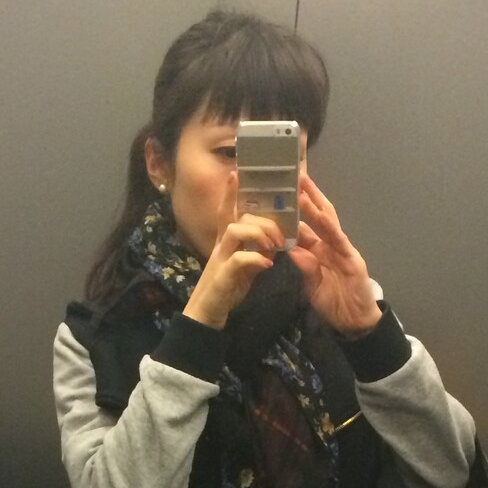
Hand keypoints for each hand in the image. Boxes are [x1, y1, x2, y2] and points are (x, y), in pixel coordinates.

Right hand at [184, 173, 285, 329]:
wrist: (207, 314)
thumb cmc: (226, 289)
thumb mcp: (244, 267)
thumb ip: (256, 252)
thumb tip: (272, 242)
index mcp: (226, 242)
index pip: (227, 211)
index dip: (230, 192)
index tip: (236, 173)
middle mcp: (221, 246)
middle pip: (239, 218)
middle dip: (263, 220)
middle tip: (280, 234)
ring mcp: (220, 260)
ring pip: (235, 230)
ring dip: (259, 233)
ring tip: (274, 245)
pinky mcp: (222, 277)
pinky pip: (238, 259)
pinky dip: (255, 258)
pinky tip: (267, 263)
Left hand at [288, 173, 381, 334]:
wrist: (355, 322)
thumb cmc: (334, 303)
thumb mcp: (313, 286)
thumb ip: (305, 267)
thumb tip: (290, 249)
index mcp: (319, 251)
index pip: (304, 226)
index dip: (292, 211)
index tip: (278, 196)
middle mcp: (330, 245)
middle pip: (317, 215)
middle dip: (306, 196)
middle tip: (292, 176)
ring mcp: (342, 249)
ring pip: (328, 222)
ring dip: (315, 205)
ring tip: (302, 188)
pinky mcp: (352, 258)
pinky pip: (339, 240)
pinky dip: (330, 227)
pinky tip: (321, 216)